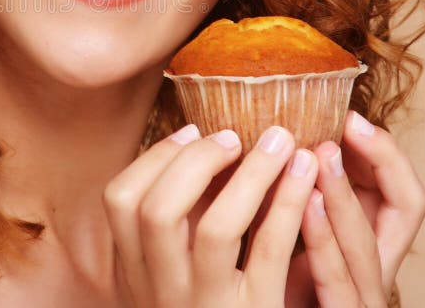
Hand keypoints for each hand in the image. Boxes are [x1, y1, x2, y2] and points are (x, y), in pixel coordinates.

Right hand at [103, 124, 318, 307]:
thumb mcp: (177, 278)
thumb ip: (180, 226)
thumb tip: (202, 150)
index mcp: (136, 275)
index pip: (120, 201)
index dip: (154, 157)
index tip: (192, 132)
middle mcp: (162, 294)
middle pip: (156, 209)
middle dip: (196, 159)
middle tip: (233, 135)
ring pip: (217, 229)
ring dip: (252, 174)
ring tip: (280, 141)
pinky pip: (271, 253)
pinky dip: (288, 204)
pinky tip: (304, 175)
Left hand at [286, 111, 424, 306]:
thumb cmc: (267, 291)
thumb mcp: (280, 237)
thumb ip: (281, 198)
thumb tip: (265, 139)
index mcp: (365, 247)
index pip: (403, 196)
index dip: (386, 154)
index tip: (350, 117)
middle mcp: (373, 274)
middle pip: (405, 211)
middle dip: (377, 164)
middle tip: (343, 127)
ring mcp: (360, 300)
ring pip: (368, 250)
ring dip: (347, 199)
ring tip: (321, 157)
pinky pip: (341, 288)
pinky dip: (325, 245)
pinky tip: (305, 209)